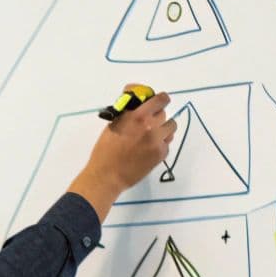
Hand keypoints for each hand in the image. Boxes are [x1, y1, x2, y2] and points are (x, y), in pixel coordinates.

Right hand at [69, 87, 175, 220]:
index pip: (160, 99)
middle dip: (156, 117)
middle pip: (164, 113)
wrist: (107, 176)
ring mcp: (158, 140)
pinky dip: (160, 144)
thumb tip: (138, 103)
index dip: (160, 100)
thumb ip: (128, 113)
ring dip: (162, 129)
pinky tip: (147, 150)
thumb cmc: (104, 150)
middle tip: (147, 124)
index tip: (157, 103)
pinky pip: (167, 143)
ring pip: (171, 127)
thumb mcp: (113, 125)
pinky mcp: (162, 153)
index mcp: (137, 116)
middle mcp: (151, 126)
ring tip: (150, 137)